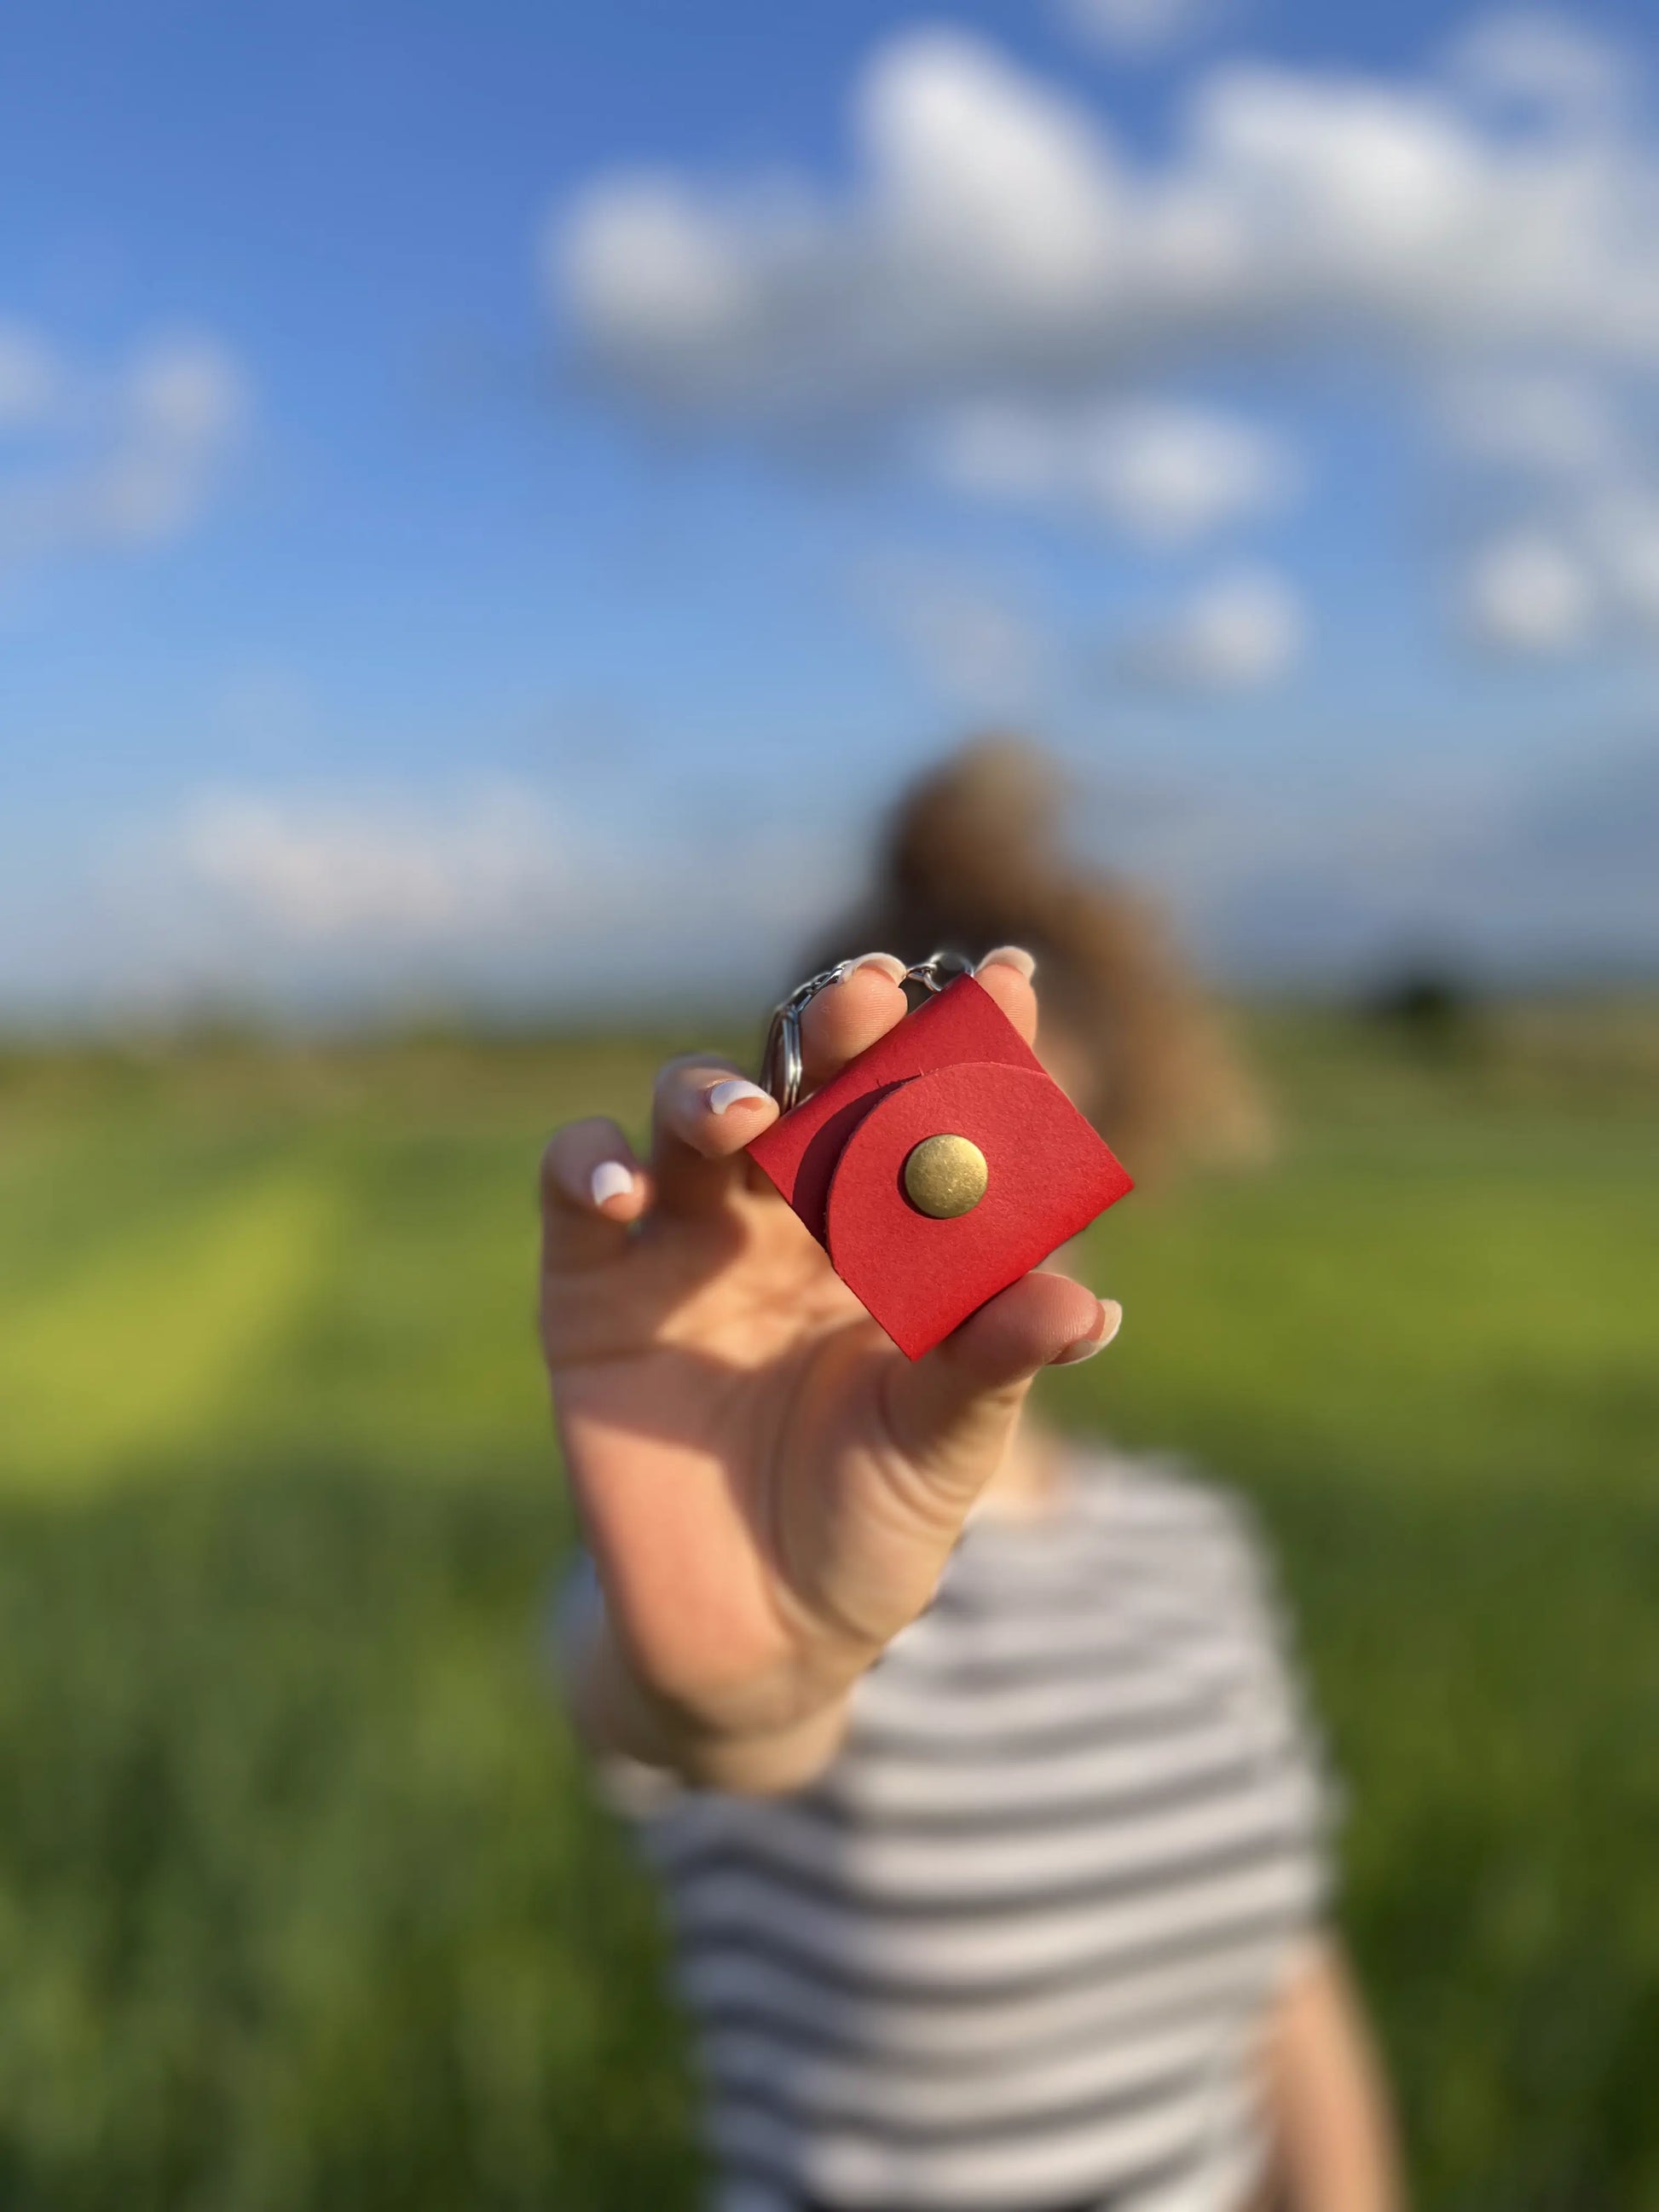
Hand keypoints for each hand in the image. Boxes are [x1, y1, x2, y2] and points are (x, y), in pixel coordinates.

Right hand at [540, 953, 1119, 1790]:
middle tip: (864, 994)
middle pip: (810, 1089)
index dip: (970, 1046)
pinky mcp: (591, 1292)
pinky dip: (589, 1167)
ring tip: (747, 1114)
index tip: (1014, 980)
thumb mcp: (941, 1453)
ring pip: (691, 1119)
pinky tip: (623, 1188)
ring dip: (712, 1093)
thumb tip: (1085, 1305)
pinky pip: (576, 1193)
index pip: (933, 1115)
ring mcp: (688, 1245)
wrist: (755, 1641)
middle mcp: (790, 1217)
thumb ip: (993, 1369)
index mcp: (891, 1235)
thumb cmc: (870, 1528)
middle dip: (839, 1036)